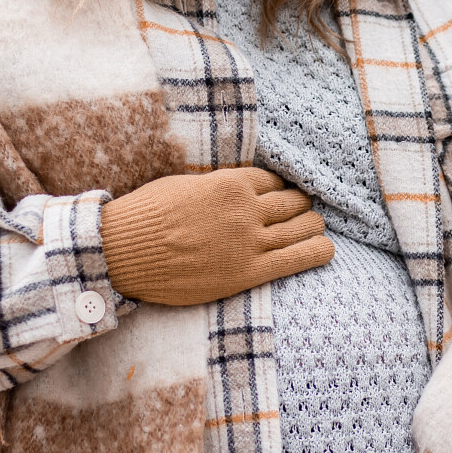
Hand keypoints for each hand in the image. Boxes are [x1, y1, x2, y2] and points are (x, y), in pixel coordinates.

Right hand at [100, 167, 331, 306]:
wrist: (125, 252)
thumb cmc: (147, 215)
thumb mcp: (185, 185)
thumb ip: (216, 187)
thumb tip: (233, 188)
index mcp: (230, 183)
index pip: (272, 180)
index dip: (279, 187)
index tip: (282, 193)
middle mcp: (246, 210)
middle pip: (292, 201)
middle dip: (300, 204)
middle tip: (301, 209)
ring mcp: (249, 242)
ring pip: (301, 227)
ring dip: (312, 224)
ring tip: (315, 226)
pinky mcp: (247, 272)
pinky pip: (296, 259)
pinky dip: (317, 251)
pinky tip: (326, 249)